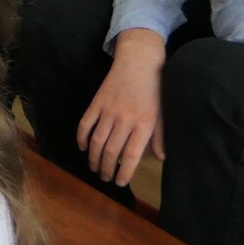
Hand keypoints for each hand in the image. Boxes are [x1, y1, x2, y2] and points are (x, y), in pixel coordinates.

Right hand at [78, 31, 165, 185]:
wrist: (139, 62)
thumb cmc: (155, 89)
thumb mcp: (163, 113)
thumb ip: (160, 136)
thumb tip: (160, 157)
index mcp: (144, 124)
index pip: (130, 155)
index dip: (124, 172)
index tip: (120, 183)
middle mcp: (124, 120)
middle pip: (111, 151)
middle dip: (106, 168)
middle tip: (105, 178)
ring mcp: (108, 111)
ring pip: (96, 141)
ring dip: (93, 158)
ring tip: (94, 168)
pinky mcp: (96, 103)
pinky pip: (84, 124)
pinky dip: (81, 138)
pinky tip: (82, 147)